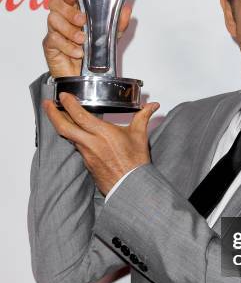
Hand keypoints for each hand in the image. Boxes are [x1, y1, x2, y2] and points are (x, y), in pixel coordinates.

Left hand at [42, 92, 159, 194]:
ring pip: (68, 136)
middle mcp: (91, 143)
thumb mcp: (140, 136)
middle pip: (63, 126)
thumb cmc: (135, 164)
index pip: (79, 115)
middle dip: (52, 113)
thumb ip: (143, 117)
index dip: (68, 103)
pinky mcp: (86, 163)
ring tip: (58, 116)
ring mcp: (86, 154)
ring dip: (61, 125)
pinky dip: (72, 137)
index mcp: (103, 134)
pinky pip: (76, 147)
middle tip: (46, 104)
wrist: (131, 187)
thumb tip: (152, 106)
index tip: (63, 95)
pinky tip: (74, 133)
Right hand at [43, 0, 131, 77]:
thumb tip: (126, 10)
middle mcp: (63, 19)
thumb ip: (117, 24)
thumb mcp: (110, 37)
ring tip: (82, 40)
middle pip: (55, 4)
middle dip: (69, 10)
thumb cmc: (94, 53)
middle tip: (82, 20)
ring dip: (69, 30)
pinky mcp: (50, 46)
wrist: (87, 77)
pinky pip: (54, 40)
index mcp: (75, 12)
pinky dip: (67, 46)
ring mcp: (55, 31)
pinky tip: (78, 52)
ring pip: (53, 20)